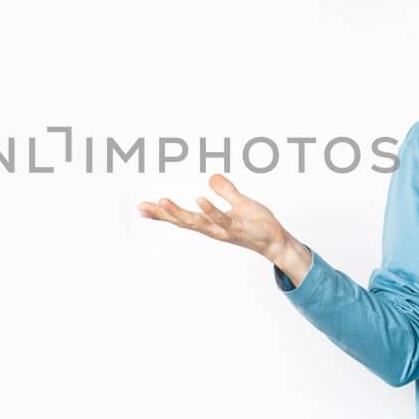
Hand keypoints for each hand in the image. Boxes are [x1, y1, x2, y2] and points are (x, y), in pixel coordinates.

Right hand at [137, 173, 300, 263]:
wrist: (277, 241)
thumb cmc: (258, 224)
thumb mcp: (240, 202)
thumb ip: (226, 191)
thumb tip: (211, 177)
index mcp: (210, 222)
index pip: (182, 218)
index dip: (161, 214)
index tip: (141, 208)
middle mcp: (213, 228)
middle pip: (182, 221)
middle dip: (161, 214)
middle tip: (141, 207)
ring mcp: (224, 229)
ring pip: (197, 222)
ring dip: (179, 212)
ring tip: (161, 201)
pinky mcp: (238, 227)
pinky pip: (222, 218)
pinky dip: (210, 210)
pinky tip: (199, 200)